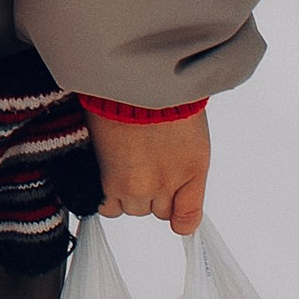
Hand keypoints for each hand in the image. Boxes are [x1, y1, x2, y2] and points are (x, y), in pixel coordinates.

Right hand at [91, 107, 208, 238]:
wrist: (129, 79)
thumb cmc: (160, 94)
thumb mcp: (189, 130)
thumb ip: (185, 165)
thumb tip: (174, 180)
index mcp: (192, 170)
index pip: (187, 219)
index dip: (179, 216)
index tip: (175, 213)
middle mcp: (167, 184)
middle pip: (158, 211)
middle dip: (152, 192)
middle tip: (143, 163)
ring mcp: (138, 186)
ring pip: (133, 208)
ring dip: (128, 192)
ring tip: (123, 162)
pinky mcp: (109, 182)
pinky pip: (108, 207)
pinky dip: (106, 196)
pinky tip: (107, 173)